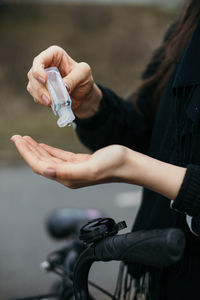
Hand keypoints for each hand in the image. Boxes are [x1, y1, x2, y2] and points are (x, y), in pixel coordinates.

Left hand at [11, 135, 185, 198]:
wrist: (127, 163)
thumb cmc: (113, 165)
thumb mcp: (90, 168)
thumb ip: (67, 171)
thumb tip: (44, 171)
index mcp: (67, 178)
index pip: (40, 166)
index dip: (27, 154)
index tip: (18, 140)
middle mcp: (67, 176)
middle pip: (41, 162)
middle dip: (27, 150)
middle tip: (16, 137)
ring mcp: (72, 169)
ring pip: (48, 159)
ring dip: (35, 149)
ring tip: (24, 139)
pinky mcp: (78, 163)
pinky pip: (58, 156)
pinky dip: (48, 150)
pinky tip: (41, 145)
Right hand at [27, 45, 101, 117]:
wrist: (84, 96)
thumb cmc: (84, 80)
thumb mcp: (84, 74)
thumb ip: (73, 79)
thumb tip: (63, 87)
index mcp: (54, 55)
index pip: (40, 59)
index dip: (38, 69)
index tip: (45, 80)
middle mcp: (45, 65)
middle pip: (33, 74)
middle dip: (39, 88)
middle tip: (49, 99)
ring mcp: (41, 79)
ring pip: (32, 86)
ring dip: (40, 96)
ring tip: (51, 103)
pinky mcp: (41, 91)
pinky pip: (36, 96)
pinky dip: (42, 101)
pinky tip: (52, 104)